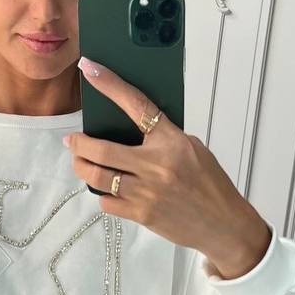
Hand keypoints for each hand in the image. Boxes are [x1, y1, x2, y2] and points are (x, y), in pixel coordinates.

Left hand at [62, 57, 271, 278]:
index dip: (110, 85)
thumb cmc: (209, 184)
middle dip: (79, 144)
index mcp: (172, 141)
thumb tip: (131, 131)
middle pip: (101, 150)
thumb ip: (163, 139)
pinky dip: (103, 195)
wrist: (223, 224)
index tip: (90, 69)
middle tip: (72, 141)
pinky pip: (107, 202)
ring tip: (81, 163)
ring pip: (98, 177)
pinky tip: (108, 191)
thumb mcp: (192, 149)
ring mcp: (147, 192)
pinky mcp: (141, 215)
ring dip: (83, 168)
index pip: (136, 105)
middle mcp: (156, 164)